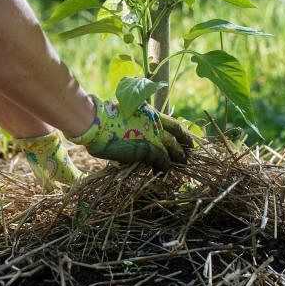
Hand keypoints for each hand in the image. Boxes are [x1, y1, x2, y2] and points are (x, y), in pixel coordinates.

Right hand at [69, 96, 191, 171]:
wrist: (96, 122)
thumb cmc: (104, 118)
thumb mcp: (126, 115)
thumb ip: (136, 122)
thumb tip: (137, 131)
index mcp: (151, 113)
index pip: (174, 124)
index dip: (184, 133)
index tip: (188, 140)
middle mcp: (155, 124)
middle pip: (177, 138)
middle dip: (184, 148)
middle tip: (188, 155)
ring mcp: (153, 136)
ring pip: (173, 150)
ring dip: (178, 158)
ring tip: (182, 165)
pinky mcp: (147, 149)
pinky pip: (162, 160)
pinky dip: (164, 167)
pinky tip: (164, 172)